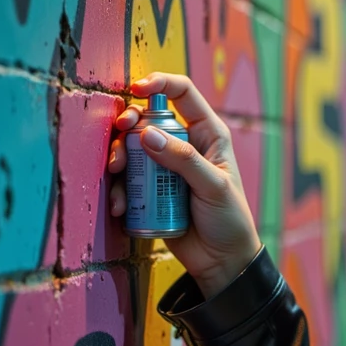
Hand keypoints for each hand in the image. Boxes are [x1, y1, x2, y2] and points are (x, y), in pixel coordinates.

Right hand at [108, 71, 262, 298]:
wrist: (222, 261)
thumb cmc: (229, 220)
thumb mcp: (213, 186)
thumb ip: (183, 160)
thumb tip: (147, 134)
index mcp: (207, 133)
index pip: (182, 93)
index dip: (159, 83)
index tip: (136, 89)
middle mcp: (184, 144)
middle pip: (147, 119)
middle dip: (128, 125)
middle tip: (120, 138)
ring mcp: (165, 167)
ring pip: (132, 149)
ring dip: (118, 157)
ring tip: (116, 174)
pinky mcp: (151, 190)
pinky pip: (127, 180)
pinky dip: (119, 188)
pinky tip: (120, 205)